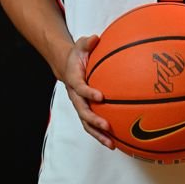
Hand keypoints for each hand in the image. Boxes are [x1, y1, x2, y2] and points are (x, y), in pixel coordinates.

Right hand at [62, 34, 114, 149]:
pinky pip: (93, 126)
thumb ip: (87, 42)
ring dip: (98, 135)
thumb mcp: (81, 44)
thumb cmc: (78, 55)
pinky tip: (117, 142)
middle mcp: (76, 96)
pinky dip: (102, 135)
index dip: (89, 93)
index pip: (80, 88)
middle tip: (107, 126)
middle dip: (94, 121)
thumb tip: (96, 38)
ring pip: (87, 124)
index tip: (101, 96)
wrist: (67, 66)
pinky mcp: (86, 111)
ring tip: (112, 145)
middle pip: (83, 112)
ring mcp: (80, 106)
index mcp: (74, 80)